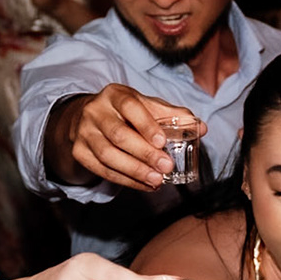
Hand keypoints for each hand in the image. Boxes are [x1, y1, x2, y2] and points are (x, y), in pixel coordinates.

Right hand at [57, 85, 192, 189]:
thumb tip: (201, 128)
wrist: (87, 119)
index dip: (146, 125)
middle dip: (144, 154)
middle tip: (166, 167)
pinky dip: (125, 180)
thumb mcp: (146, 107)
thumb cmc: (125, 113)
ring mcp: (83, 132)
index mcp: (115, 94)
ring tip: (157, 180)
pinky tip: (144, 185)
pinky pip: (102, 170)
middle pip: (118, 135)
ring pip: (108, 155)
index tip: (162, 142)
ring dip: (135, 171)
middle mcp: (95, 111)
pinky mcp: (79, 152)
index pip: (130, 106)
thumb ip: (173, 115)